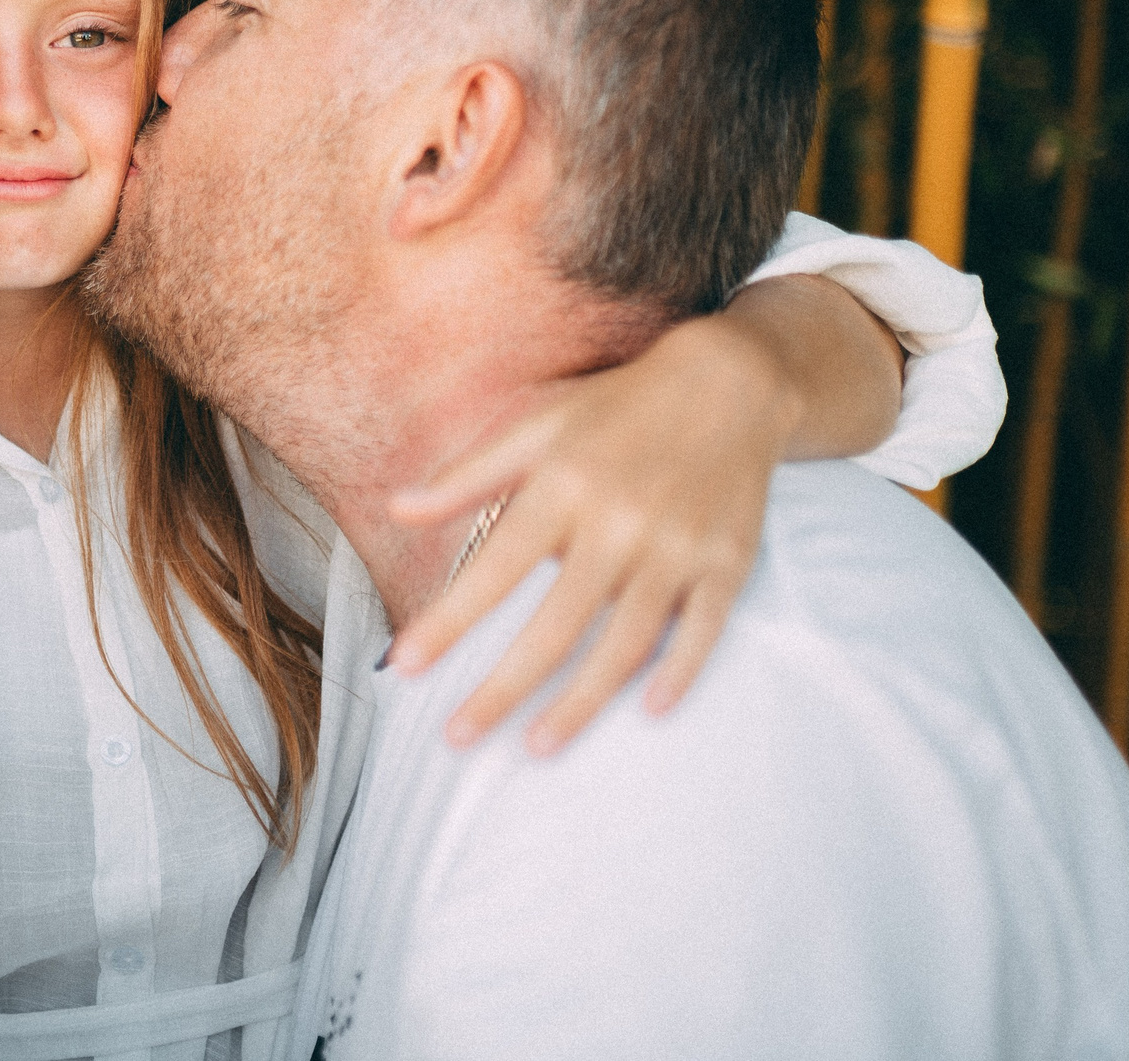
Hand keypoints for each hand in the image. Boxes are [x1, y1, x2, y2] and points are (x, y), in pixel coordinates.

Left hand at [383, 311, 792, 755]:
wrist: (731, 383)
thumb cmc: (618, 407)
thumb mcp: (538, 425)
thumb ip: (467, 475)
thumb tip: (396, 508)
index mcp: (563, 486)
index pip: (493, 568)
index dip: (447, 621)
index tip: (403, 668)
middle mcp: (618, 522)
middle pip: (554, 626)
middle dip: (501, 689)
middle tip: (457, 737)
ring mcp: (678, 548)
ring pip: (625, 644)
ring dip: (580, 702)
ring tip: (536, 746)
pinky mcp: (728, 562)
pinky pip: (701, 632)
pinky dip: (677, 674)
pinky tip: (647, 711)